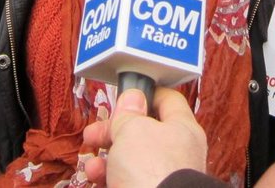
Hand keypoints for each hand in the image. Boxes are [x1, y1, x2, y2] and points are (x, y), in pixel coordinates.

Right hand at [82, 88, 207, 187]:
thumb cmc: (152, 171)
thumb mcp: (133, 129)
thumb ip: (129, 112)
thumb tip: (132, 97)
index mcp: (182, 129)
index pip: (167, 100)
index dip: (144, 94)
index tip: (123, 95)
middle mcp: (177, 154)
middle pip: (142, 133)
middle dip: (113, 132)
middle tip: (94, 133)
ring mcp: (164, 177)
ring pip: (131, 162)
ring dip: (106, 161)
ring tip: (92, 166)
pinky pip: (127, 182)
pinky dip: (109, 180)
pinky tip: (97, 180)